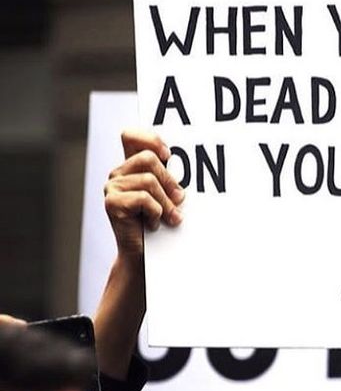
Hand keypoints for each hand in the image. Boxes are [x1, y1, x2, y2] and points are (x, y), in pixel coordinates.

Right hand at [104, 130, 184, 258]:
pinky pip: (143, 198)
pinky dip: (156, 212)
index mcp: (130, 166)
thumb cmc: (158, 220)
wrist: (143, 255)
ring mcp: (112, 187)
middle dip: (169, 180)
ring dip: (166, 201)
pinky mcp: (111, 203)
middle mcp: (118, 174)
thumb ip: (167, 176)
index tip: (167, 155)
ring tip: (170, 217)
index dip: (150, 139)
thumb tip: (178, 167)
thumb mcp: (166, 193)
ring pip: (149, 180)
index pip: (130, 135)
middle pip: (148, 158)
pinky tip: (153, 224)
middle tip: (179, 199)